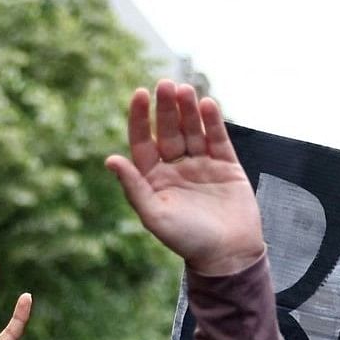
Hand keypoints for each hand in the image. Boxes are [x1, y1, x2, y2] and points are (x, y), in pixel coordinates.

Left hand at [106, 79, 264, 275]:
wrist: (228, 255)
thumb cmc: (187, 240)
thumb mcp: (154, 216)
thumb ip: (134, 187)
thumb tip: (111, 159)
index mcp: (154, 178)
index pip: (143, 141)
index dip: (140, 118)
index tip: (139, 94)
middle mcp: (176, 167)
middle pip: (169, 130)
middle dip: (166, 108)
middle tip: (165, 84)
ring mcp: (202, 165)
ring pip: (193, 130)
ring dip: (188, 109)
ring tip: (185, 89)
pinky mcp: (227, 166)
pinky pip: (218, 139)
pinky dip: (213, 122)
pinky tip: (207, 104)